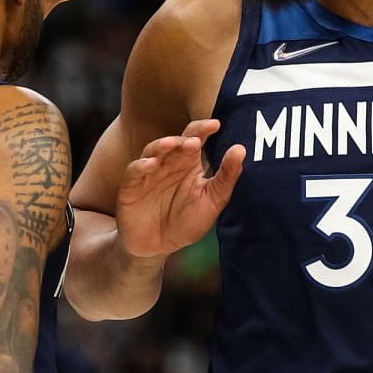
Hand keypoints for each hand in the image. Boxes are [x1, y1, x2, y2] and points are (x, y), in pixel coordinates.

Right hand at [114, 120, 246, 258]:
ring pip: (153, 151)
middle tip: (196, 140)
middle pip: (175, 142)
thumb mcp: (211, 202)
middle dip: (184, 139)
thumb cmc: (185, 222)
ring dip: (161, 146)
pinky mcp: (131, 187)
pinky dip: (141, 166)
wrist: (157, 247)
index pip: (195, 138)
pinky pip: (134, 172)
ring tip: (172, 144)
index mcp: (188, 163)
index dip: (203, 129)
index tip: (216, 124)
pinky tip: (151, 165)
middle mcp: (168, 163)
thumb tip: (241, 149)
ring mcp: (148, 173)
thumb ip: (225, 178)